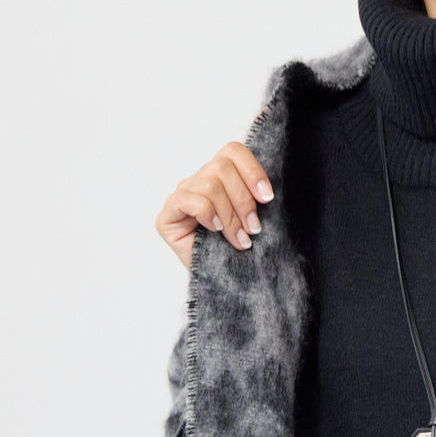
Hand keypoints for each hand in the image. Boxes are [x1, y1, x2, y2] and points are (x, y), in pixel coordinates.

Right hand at [155, 141, 274, 269]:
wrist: (224, 285)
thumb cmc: (239, 252)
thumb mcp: (253, 219)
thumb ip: (255, 198)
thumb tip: (266, 191)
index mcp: (219, 177)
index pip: (232, 151)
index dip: (252, 170)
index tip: (267, 198)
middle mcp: (198, 182)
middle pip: (221, 167)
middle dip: (243, 201)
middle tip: (254, 229)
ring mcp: (181, 197)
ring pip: (209, 185)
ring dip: (230, 215)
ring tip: (240, 240)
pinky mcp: (167, 217)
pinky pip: (187, 200)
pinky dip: (206, 214)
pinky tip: (215, 230)